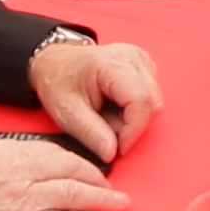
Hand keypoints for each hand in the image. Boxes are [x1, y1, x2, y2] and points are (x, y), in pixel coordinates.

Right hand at [0, 136, 127, 210]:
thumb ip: (19, 156)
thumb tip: (53, 162)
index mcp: (10, 158)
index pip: (62, 158)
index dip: (87, 166)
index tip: (99, 173)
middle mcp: (17, 183)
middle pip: (71, 181)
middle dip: (100, 188)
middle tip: (117, 195)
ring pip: (68, 208)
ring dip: (94, 210)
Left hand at [29, 42, 162, 163]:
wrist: (56, 63)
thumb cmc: (58, 80)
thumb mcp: (67, 112)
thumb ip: (91, 134)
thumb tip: (111, 152)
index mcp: (113, 63)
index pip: (141, 100)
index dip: (133, 130)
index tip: (119, 147)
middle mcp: (133, 58)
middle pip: (151, 103)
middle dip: (130, 125)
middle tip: (103, 126)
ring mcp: (141, 61)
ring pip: (153, 103)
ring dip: (131, 119)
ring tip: (105, 114)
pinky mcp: (144, 68)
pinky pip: (149, 98)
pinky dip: (133, 110)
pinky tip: (114, 106)